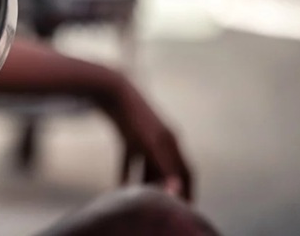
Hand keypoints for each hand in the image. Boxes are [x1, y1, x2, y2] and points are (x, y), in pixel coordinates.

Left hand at [105, 77, 193, 200]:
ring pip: (149, 166)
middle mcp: (162, 139)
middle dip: (166, 188)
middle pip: (169, 170)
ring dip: (145, 182)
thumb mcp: (149, 144)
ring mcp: (145, 137)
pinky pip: (130, 159)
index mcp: (171, 141)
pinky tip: (117, 186)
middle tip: (162, 207)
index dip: (188, 190)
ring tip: (140, 200)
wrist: (111, 90)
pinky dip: (126, 172)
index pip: (186, 171)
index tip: (187, 208)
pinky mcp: (128, 135)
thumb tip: (176, 191)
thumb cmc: (132, 117)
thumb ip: (163, 166)